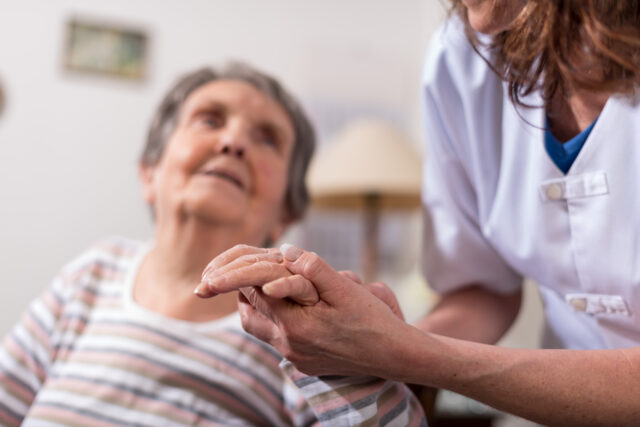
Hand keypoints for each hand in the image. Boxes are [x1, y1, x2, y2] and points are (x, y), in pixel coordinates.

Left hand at [197, 243, 410, 376]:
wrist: (394, 357)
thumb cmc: (373, 321)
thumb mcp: (345, 289)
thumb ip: (312, 268)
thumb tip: (285, 252)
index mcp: (294, 324)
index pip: (252, 290)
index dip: (234, 272)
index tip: (212, 270)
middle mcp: (288, 344)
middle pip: (246, 310)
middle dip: (232, 288)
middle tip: (212, 279)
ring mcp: (294, 355)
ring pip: (256, 325)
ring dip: (248, 302)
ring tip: (244, 283)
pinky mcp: (302, 361)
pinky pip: (272, 335)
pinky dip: (266, 314)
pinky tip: (276, 301)